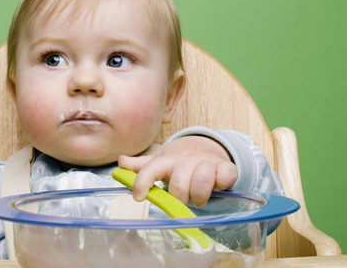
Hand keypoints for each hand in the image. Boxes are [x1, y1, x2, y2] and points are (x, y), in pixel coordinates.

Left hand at [117, 136, 237, 206]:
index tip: (138, 197)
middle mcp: (184, 161)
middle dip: (180, 198)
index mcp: (165, 162)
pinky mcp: (225, 167)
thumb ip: (142, 166)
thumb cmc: (178, 161)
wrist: (205, 147)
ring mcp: (205, 162)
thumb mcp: (159, 162)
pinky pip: (226, 176)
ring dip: (200, 195)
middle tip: (182, 199)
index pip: (150, 170)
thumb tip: (121, 162)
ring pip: (202, 181)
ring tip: (199, 196)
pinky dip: (223, 182)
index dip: (142, 183)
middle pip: (179, 185)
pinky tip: (219, 184)